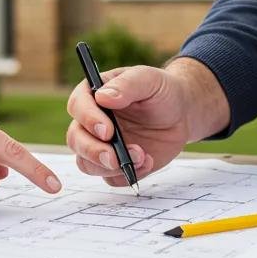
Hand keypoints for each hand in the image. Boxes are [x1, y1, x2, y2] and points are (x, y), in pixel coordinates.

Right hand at [66, 65, 193, 186]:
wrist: (181, 113)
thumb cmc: (161, 90)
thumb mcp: (148, 79)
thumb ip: (126, 85)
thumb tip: (102, 97)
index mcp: (93, 95)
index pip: (77, 106)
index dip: (88, 119)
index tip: (107, 131)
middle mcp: (91, 121)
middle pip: (75, 139)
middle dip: (93, 151)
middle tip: (114, 157)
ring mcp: (102, 145)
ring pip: (87, 163)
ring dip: (111, 166)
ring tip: (141, 156)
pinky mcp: (116, 164)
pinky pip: (111, 178)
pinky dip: (127, 175)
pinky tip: (147, 161)